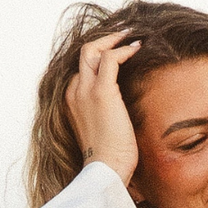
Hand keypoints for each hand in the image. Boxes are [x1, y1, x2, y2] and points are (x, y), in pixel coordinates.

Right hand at [64, 29, 142, 186]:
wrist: (105, 171)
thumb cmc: (108, 159)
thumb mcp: (103, 131)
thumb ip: (106, 114)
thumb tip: (121, 110)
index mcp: (71, 101)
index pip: (82, 69)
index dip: (99, 57)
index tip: (116, 53)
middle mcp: (73, 92)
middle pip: (83, 54)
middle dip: (103, 41)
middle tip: (124, 36)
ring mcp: (84, 90)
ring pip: (92, 49)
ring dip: (113, 40)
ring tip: (132, 37)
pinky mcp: (101, 92)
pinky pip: (110, 58)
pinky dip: (124, 50)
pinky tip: (137, 49)